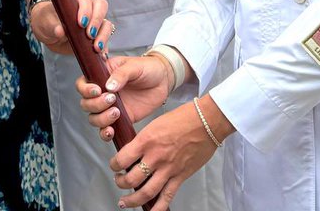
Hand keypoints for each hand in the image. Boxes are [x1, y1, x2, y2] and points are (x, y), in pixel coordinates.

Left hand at [30, 0, 113, 55]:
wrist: (48, 31)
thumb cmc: (47, 21)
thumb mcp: (46, 23)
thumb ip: (53, 27)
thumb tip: (60, 31)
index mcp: (75, 1)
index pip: (86, 0)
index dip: (86, 10)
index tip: (81, 24)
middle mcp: (88, 9)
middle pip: (101, 7)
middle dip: (97, 21)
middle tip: (90, 35)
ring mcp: (93, 22)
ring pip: (106, 23)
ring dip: (103, 35)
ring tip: (96, 48)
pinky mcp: (95, 37)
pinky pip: (105, 40)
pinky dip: (104, 47)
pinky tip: (101, 56)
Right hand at [76, 54, 173, 133]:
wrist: (163, 81)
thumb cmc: (147, 68)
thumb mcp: (134, 66)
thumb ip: (121, 74)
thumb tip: (108, 86)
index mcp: (102, 75)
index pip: (82, 83)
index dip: (85, 89)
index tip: (98, 90)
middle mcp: (102, 92)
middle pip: (86, 103)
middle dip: (96, 104)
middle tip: (113, 100)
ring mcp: (110, 107)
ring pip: (94, 118)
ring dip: (101, 119)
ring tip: (116, 113)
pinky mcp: (120, 119)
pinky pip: (106, 129)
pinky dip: (105, 133)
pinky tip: (112, 131)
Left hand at [103, 99, 223, 209]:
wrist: (205, 121)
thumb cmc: (182, 118)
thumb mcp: (156, 123)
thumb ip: (145, 139)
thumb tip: (135, 151)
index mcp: (146, 140)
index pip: (122, 158)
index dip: (114, 164)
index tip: (114, 165)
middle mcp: (155, 156)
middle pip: (131, 178)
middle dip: (121, 183)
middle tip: (118, 181)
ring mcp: (168, 169)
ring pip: (145, 192)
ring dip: (132, 200)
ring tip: (125, 201)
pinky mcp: (180, 177)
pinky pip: (166, 197)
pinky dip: (157, 208)